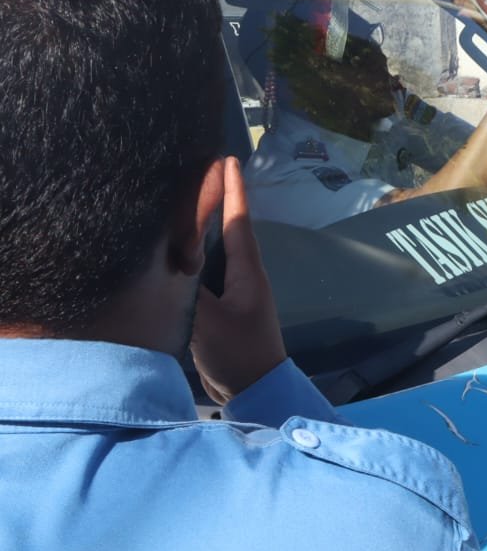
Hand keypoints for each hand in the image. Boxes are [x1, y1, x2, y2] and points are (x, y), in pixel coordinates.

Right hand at [190, 157, 286, 404]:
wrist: (256, 390)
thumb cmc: (239, 352)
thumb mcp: (210, 321)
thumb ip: (188, 290)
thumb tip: (167, 260)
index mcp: (248, 272)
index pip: (237, 221)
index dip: (232, 191)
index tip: (228, 160)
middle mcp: (244, 275)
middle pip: (227, 229)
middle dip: (216, 201)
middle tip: (200, 172)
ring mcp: (234, 291)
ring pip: (216, 250)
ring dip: (204, 227)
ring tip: (185, 203)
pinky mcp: (222, 308)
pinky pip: (207, 271)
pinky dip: (195, 255)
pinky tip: (178, 253)